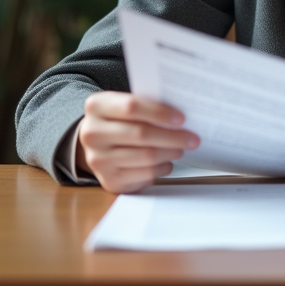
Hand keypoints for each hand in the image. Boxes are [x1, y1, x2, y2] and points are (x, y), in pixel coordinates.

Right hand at [75, 91, 199, 192]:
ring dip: (170, 153)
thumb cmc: (119, 119)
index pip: (131, 107)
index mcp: (96, 107)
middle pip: (141, 134)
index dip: (159, 113)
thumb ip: (146, 106)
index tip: (181, 118)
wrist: (96, 143)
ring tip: (181, 148)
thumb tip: (180, 118)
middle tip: (192, 138)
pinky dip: (161, 168)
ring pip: (145, 157)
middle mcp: (92, 134)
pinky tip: (167, 162)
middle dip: (172, 136)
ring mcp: (98, 160)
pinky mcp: (109, 180)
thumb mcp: (123, 104)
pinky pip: (144, 175)